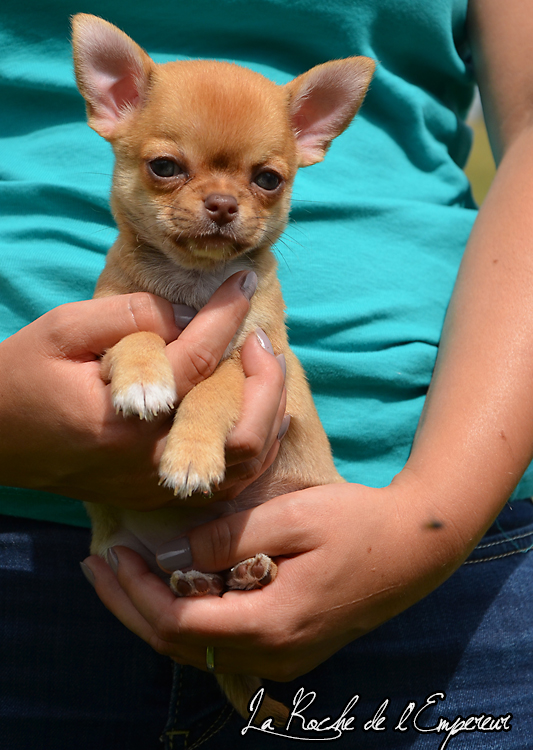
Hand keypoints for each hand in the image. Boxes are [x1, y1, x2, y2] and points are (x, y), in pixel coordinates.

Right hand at [0, 271, 285, 508]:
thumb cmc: (21, 377)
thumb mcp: (63, 330)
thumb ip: (127, 316)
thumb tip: (187, 313)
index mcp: (123, 414)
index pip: (199, 358)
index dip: (228, 313)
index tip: (246, 280)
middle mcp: (147, 458)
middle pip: (241, 426)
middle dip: (268, 374)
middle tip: (263, 336)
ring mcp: (155, 484)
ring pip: (245, 461)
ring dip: (269, 411)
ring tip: (266, 368)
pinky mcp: (155, 495)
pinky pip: (227, 481)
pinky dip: (254, 445)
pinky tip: (257, 411)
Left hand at [83, 477, 469, 679]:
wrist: (413, 549)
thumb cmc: (356, 523)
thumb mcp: (293, 517)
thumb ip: (230, 537)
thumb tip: (176, 552)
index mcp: (272, 625)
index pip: (181, 623)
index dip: (138, 592)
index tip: (113, 552)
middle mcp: (272, 655)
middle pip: (180, 646)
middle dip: (130, 606)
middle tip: (96, 566)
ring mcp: (281, 657)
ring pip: (196, 649)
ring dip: (151, 612)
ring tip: (118, 575)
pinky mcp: (287, 647)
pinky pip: (219, 641)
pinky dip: (183, 615)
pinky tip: (169, 584)